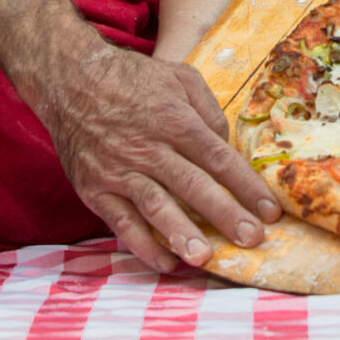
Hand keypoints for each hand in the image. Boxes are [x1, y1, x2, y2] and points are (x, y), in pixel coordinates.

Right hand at [17, 32, 279, 275]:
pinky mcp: (95, 188)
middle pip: (193, 185)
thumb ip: (208, 110)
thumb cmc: (132, 78)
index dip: (246, 186)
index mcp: (174, 119)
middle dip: (226, 215)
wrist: (69, 79)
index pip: (218, 158)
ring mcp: (119, 170)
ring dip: (182, 234)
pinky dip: (142, 245)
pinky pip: (121, 222)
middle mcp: (148, 147)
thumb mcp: (179, 76)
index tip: (271, 212)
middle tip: (253, 240)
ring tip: (206, 258)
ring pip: (156, 207)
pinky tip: (166, 263)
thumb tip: (227, 146)